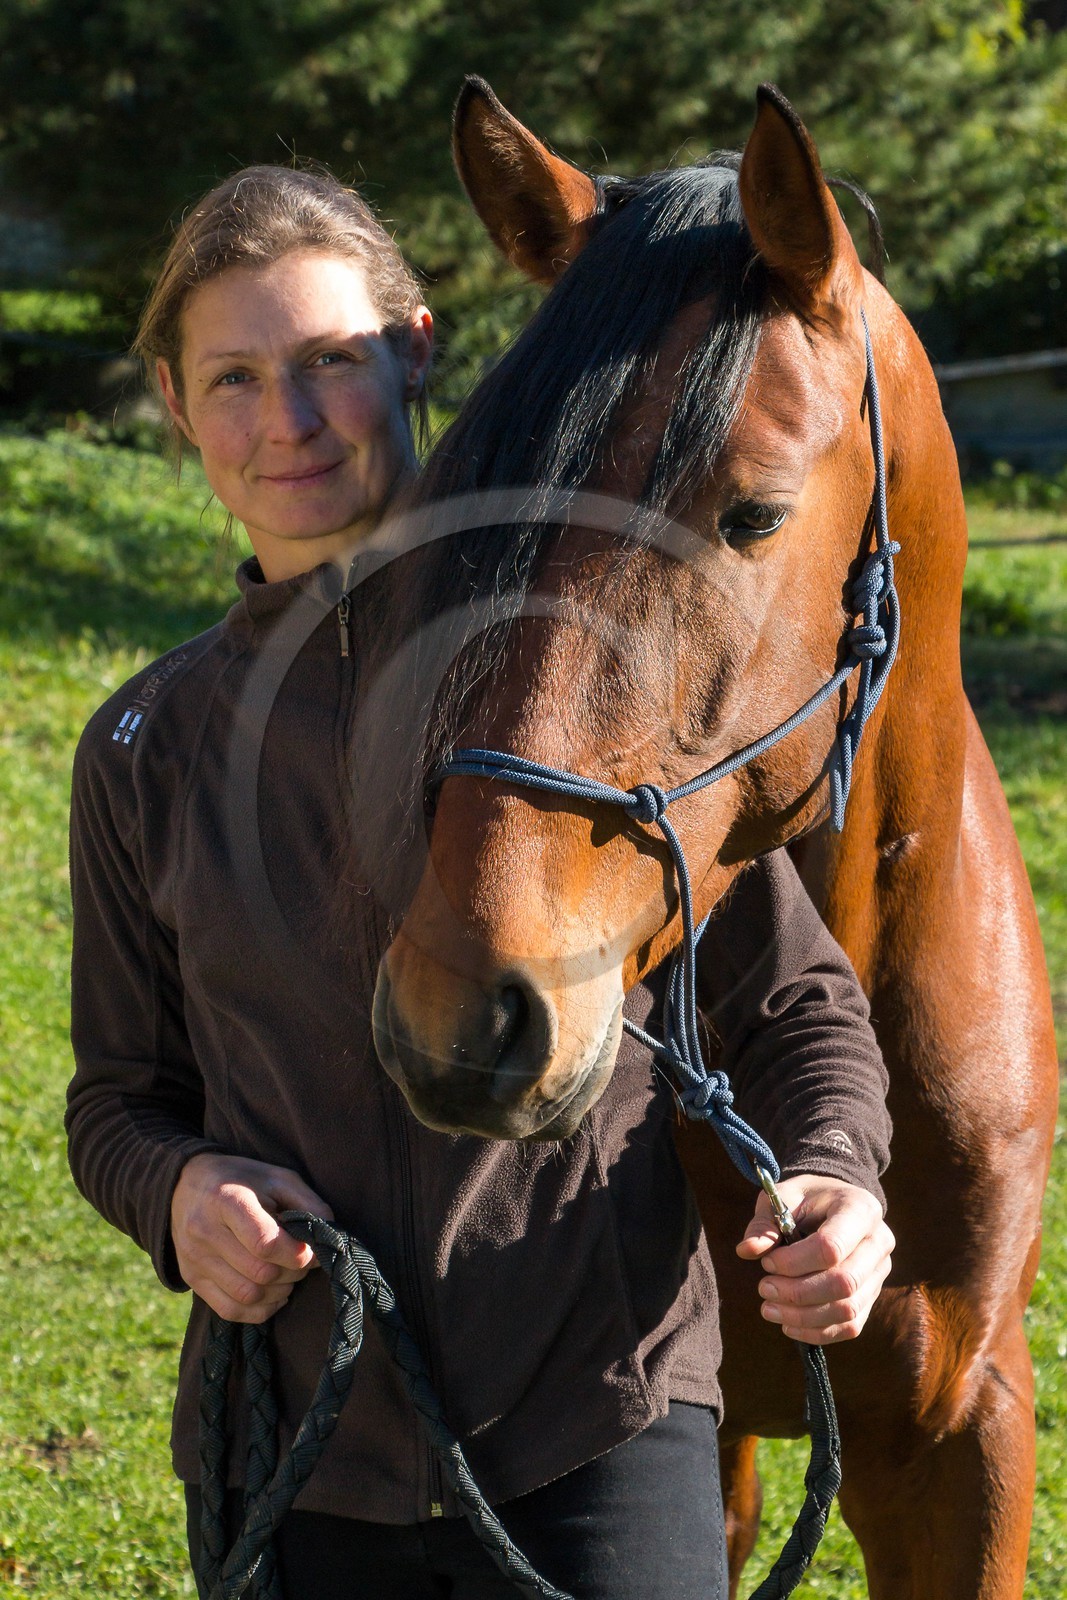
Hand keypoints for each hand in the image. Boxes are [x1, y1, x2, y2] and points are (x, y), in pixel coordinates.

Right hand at [170, 1152, 333, 1323]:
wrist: (186, 1184)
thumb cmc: (242, 1180)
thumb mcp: (277, 1177)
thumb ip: (308, 1203)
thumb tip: (329, 1234)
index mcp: (227, 1200)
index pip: (265, 1243)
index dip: (297, 1254)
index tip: (311, 1251)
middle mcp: (204, 1231)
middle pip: (260, 1273)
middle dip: (292, 1272)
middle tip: (301, 1261)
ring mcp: (194, 1258)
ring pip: (248, 1295)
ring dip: (279, 1291)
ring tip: (287, 1274)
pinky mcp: (191, 1278)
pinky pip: (231, 1310)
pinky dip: (260, 1309)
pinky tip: (272, 1292)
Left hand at [735, 1174, 893, 1344]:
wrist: (834, 1203)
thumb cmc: (806, 1199)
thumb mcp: (782, 1197)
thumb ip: (764, 1223)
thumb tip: (747, 1250)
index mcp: (860, 1208)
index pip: (832, 1247)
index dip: (794, 1262)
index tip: (767, 1262)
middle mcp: (879, 1242)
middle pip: (844, 1282)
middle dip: (797, 1293)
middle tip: (764, 1288)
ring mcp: (880, 1272)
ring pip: (848, 1310)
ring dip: (803, 1317)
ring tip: (769, 1309)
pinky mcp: (872, 1295)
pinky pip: (851, 1326)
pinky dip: (817, 1332)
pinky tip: (788, 1325)